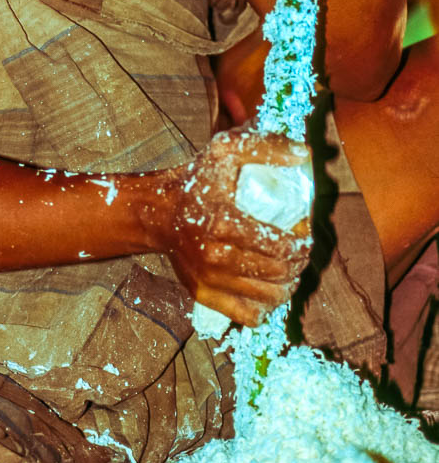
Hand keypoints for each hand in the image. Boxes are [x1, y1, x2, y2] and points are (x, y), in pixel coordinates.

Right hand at [145, 127, 311, 327]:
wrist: (156, 212)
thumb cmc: (194, 180)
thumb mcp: (225, 150)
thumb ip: (265, 147)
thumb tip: (304, 154)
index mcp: (222, 222)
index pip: (280, 246)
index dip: (302, 243)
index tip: (304, 233)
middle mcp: (215, 256)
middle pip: (278, 273)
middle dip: (299, 264)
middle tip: (300, 250)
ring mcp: (208, 279)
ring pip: (268, 298)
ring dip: (288, 286)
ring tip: (288, 269)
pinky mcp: (203, 295)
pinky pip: (247, 315)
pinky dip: (265, 307)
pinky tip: (268, 288)